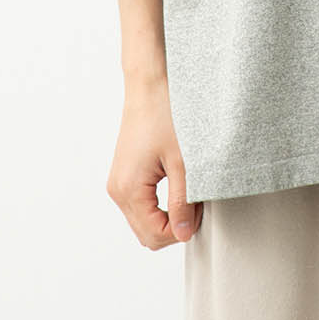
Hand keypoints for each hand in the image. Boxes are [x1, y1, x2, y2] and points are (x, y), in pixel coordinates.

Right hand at [106, 76, 199, 248]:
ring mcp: (118, 184)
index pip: (155, 235)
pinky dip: (160, 205)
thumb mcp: (183, 161)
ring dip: (167, 216)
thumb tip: (183, 234)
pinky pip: (141, 205)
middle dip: (174, 226)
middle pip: (147, 234)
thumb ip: (183, 201)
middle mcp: (117, 191)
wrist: (149, 85)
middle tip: (197, 202)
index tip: (200, 207)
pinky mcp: (124, 176)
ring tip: (189, 192)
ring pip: (144, 222)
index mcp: (128, 190)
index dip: (182, 229)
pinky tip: (177, 186)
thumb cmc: (165, 115)